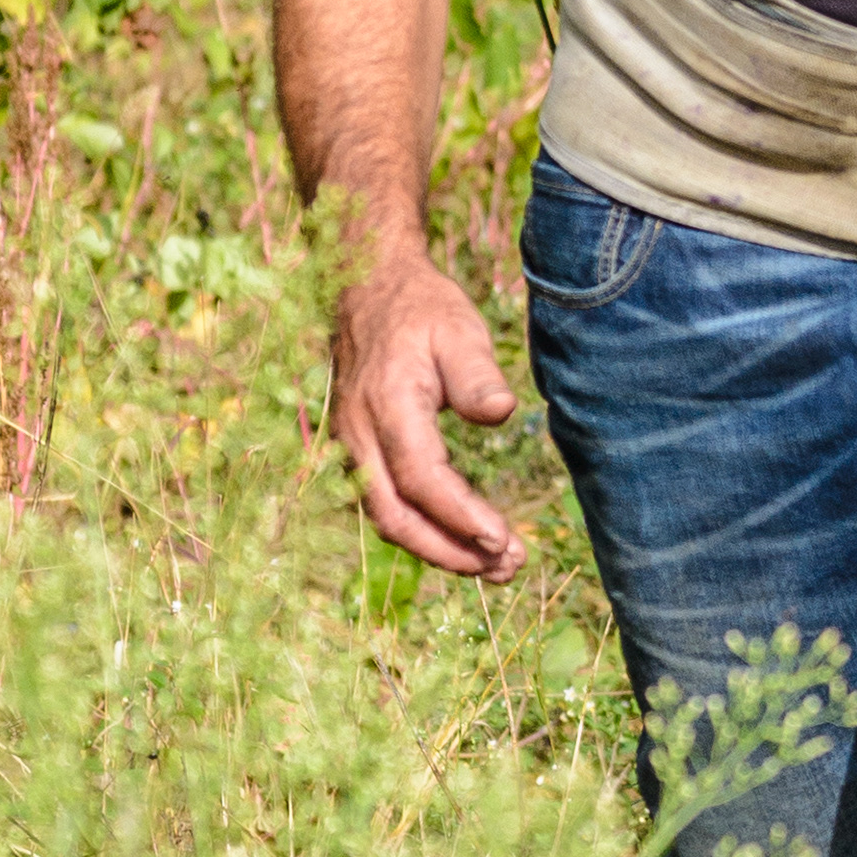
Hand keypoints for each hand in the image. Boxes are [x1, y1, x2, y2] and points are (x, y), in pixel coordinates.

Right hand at [326, 246, 525, 580]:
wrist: (368, 288)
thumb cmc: (421, 309)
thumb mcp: (459, 329)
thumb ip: (477, 374)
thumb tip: (500, 412)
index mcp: (387, 404)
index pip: (422, 479)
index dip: (461, 517)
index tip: (503, 541)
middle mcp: (359, 433)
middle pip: (396, 517)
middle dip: (451, 553)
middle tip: (506, 568)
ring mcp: (351, 446)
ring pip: (387, 518)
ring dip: (439, 549)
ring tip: (494, 566)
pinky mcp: (356, 452)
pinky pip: (384, 504)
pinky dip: (422, 531)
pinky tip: (462, 539)